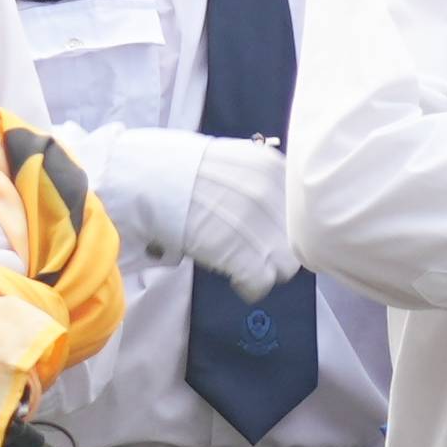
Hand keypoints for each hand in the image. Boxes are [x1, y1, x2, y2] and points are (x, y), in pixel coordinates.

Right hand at [170, 137, 298, 289]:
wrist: (146, 180)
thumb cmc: (180, 169)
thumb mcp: (231, 160)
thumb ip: (258, 180)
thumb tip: (273, 207)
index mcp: (272, 168)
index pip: (300, 209)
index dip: (284, 224)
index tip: (269, 231)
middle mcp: (271, 194)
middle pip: (297, 239)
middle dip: (280, 248)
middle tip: (257, 252)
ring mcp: (257, 225)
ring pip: (287, 265)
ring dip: (269, 270)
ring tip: (247, 266)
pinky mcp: (240, 254)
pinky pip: (262, 283)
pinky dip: (251, 287)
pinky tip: (238, 280)